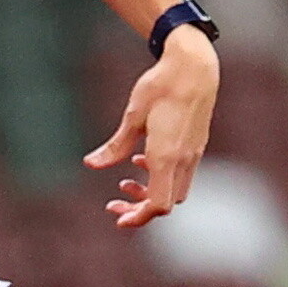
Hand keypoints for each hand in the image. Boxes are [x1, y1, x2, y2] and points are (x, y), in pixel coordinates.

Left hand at [86, 30, 216, 227]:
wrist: (194, 68)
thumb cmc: (161, 88)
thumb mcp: (132, 116)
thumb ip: (115, 146)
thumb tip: (91, 164)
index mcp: (167, 156)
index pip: (159, 203)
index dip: (140, 217)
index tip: (118, 218)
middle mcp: (184, 160)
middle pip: (167, 202)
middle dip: (140, 209)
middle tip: (113, 205)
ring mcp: (194, 154)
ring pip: (176, 190)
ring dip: (151, 193)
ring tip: (124, 183)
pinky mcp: (196, 146)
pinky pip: (181, 174)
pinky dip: (161, 177)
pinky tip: (141, 161)